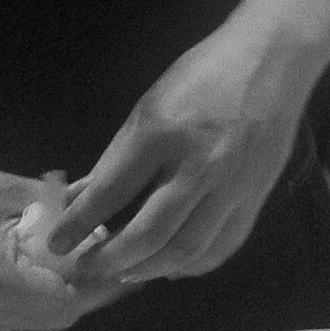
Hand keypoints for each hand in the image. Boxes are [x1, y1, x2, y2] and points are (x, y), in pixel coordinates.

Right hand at [0, 158, 122, 330]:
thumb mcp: (2, 190)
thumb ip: (50, 203)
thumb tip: (92, 202)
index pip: (67, 302)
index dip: (100, 285)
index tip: (126, 261)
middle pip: (52, 316)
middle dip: (85, 290)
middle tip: (110, 256)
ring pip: (31, 318)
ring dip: (60, 293)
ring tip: (84, 257)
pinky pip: (9, 311)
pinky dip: (35, 293)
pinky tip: (45, 261)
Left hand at [46, 23, 304, 285]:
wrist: (272, 59)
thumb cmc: (203, 74)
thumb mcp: (150, 105)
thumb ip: (118, 156)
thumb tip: (82, 197)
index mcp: (162, 132)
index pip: (111, 192)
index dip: (79, 224)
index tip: (57, 244)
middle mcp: (198, 165)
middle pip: (149, 234)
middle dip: (111, 259)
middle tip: (88, 266)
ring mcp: (232, 186)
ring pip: (187, 250)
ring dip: (149, 269)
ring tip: (125, 271)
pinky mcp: (256, 197)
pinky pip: (222, 245)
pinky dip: (192, 265)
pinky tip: (171, 266)